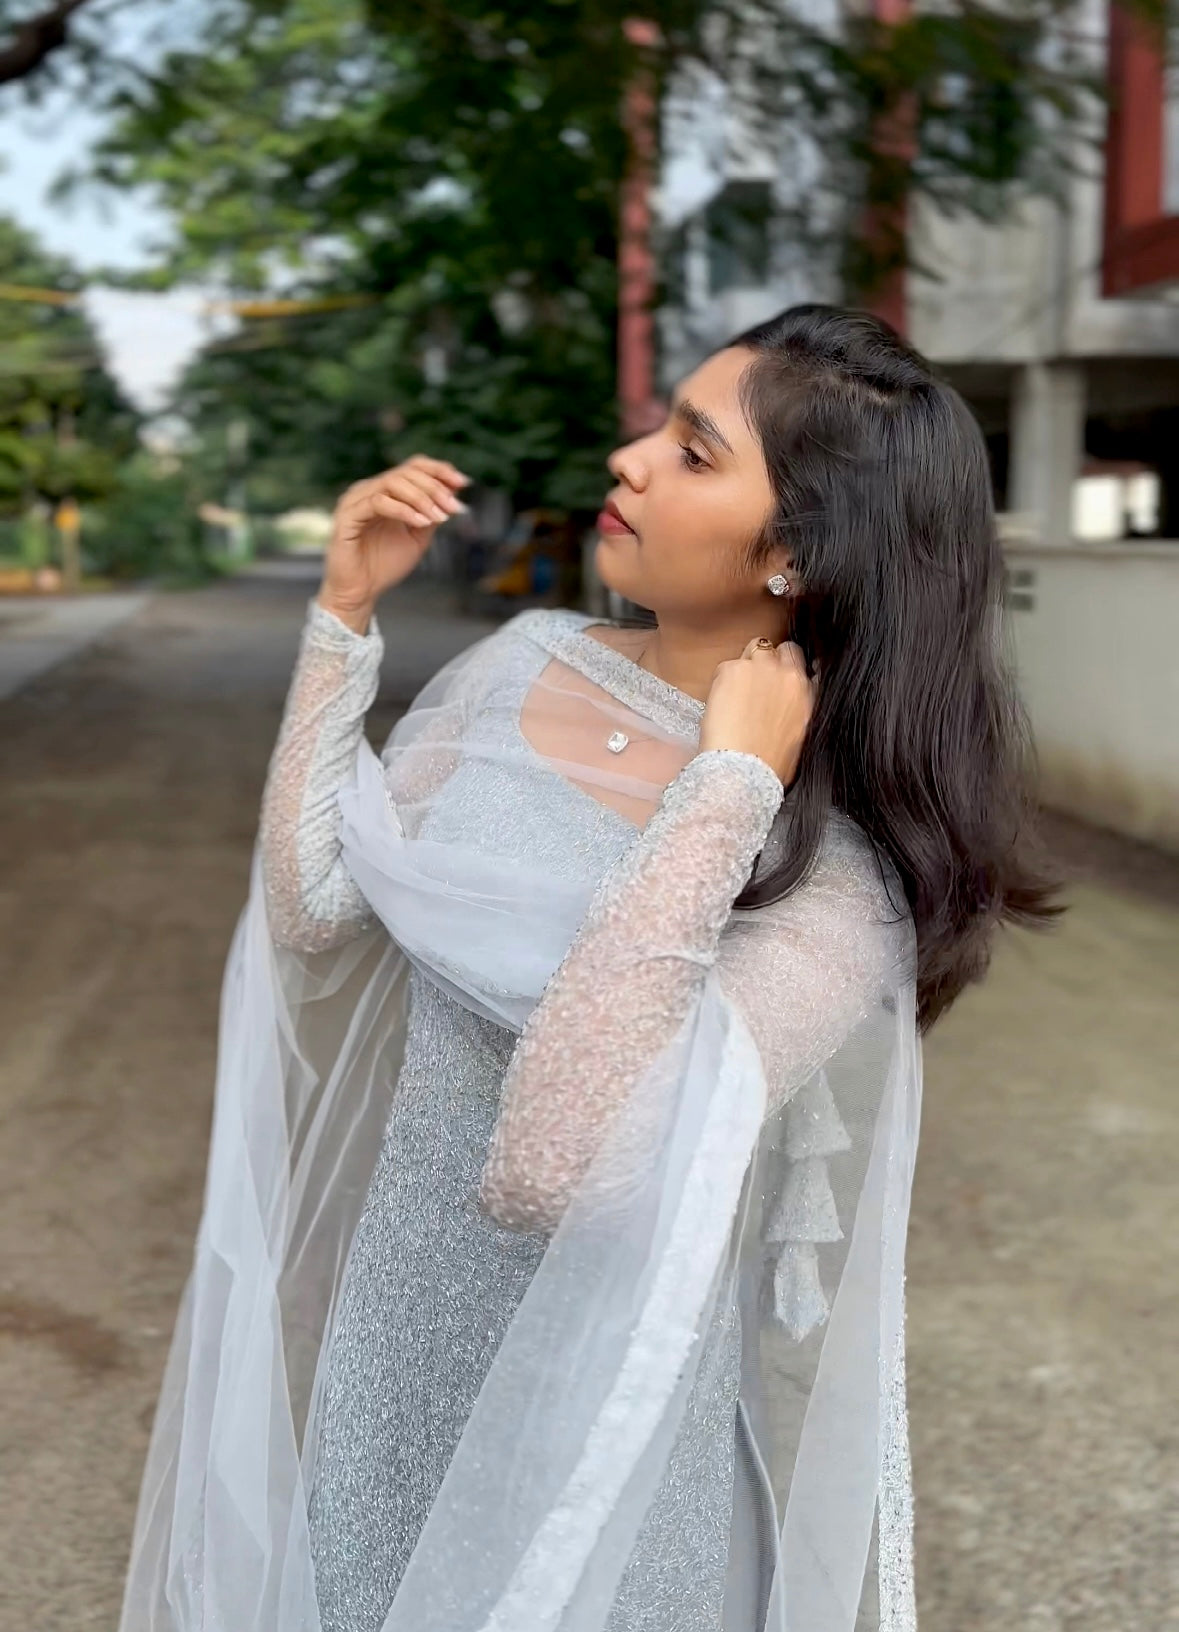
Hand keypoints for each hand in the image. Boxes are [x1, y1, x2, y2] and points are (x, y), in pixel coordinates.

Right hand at [318, 455, 471, 627]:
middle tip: (453, 507)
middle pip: (405, 472)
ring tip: (439, 517)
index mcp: (384, 491)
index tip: (463, 482)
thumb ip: (432, 513)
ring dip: (422, 498)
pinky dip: (403, 510)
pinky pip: (377, 502)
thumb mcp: (418, 536)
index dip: (439, 470)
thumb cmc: (385, 565)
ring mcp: (355, 501)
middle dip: (435, 488)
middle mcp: (368, 490)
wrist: (361, 592)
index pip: (413, 466)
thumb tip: (455, 490)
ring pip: (392, 482)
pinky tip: (421, 522)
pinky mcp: (347, 517)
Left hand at [698, 637, 816, 784]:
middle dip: (767, 661)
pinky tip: (720, 703)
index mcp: (806, 692)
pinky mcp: (732, 669)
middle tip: (752, 684)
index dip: (785, 668)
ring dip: (746, 665)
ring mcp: (759, 668)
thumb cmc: (770, 766)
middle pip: (777, 648)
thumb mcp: (800, 736)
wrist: (744, 771)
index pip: (799, 660)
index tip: (775, 680)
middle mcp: (787, 674)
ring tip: (734, 693)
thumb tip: (790, 705)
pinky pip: (727, 665)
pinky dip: (722, 680)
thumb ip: (798, 709)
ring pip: (754, 648)